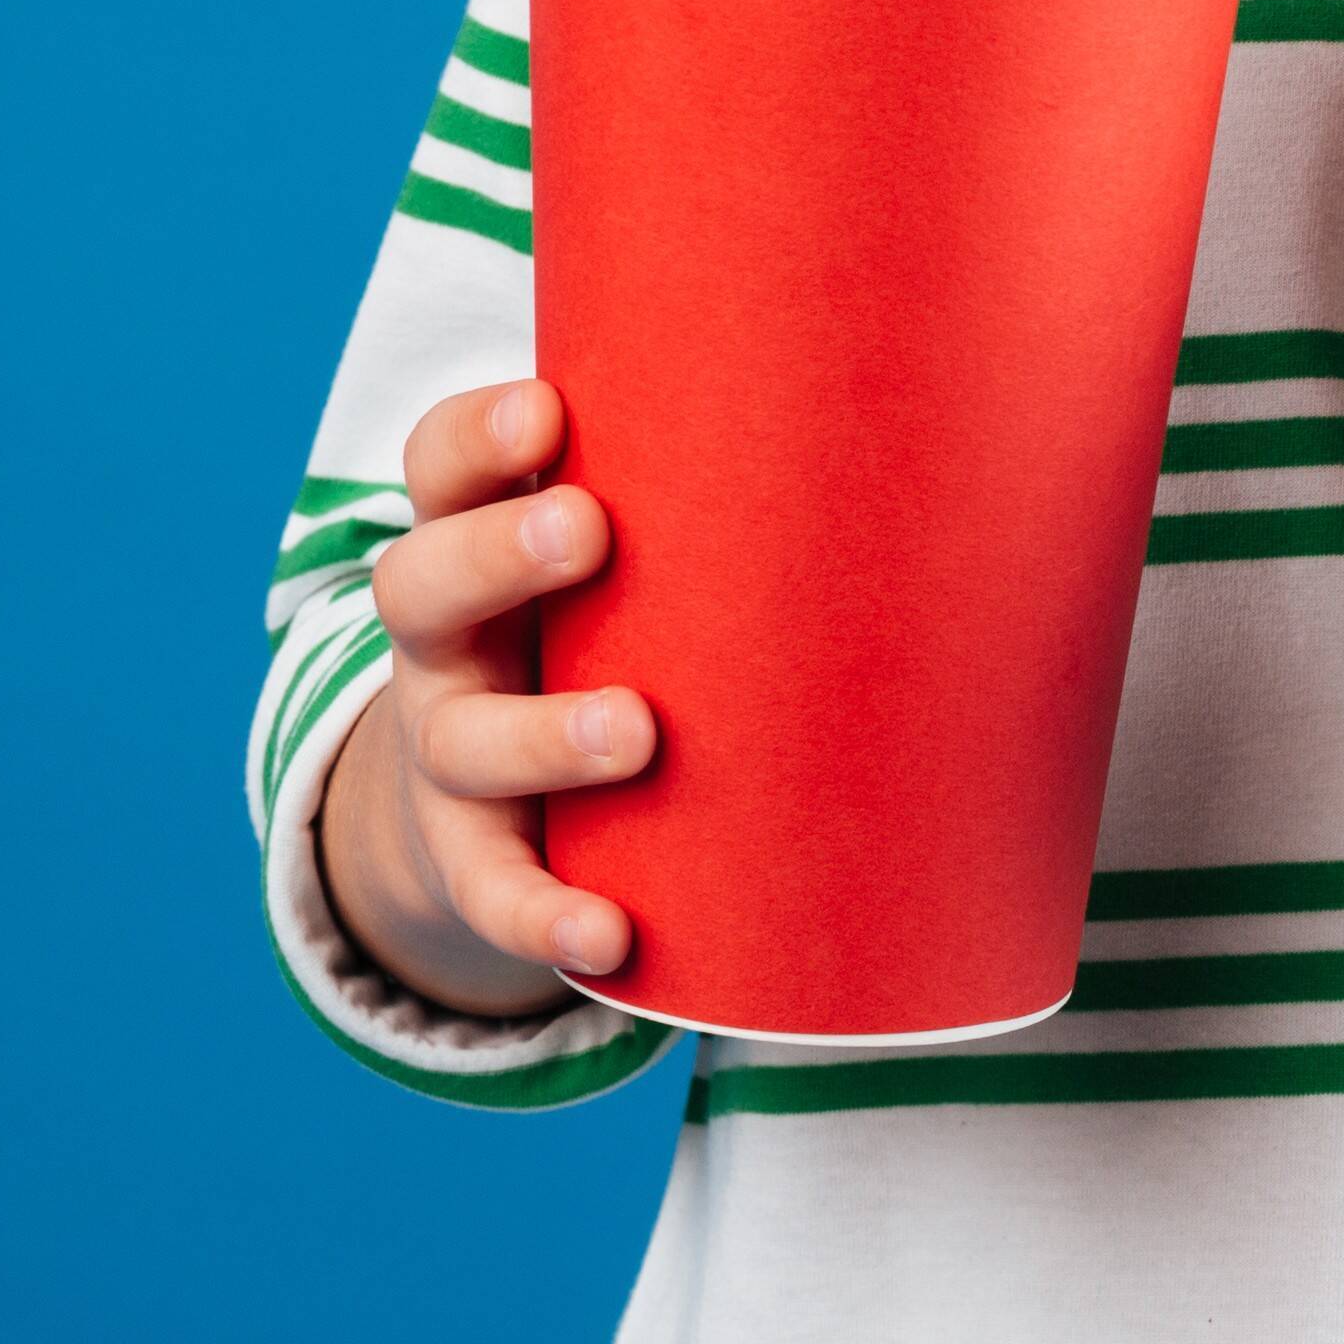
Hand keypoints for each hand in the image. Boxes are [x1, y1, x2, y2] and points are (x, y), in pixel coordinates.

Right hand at [311, 379, 656, 1017]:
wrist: (502, 791)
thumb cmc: (613, 623)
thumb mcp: (630, 553)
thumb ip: (713, 488)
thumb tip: (921, 409)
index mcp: (475, 535)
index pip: (442, 466)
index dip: (478, 434)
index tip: (549, 411)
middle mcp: (445, 638)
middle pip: (422, 583)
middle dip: (499, 553)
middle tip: (589, 529)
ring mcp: (448, 750)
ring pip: (462, 742)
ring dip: (543, 735)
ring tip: (635, 732)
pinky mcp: (473, 858)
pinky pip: (494, 893)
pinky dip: (543, 918)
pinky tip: (610, 934)